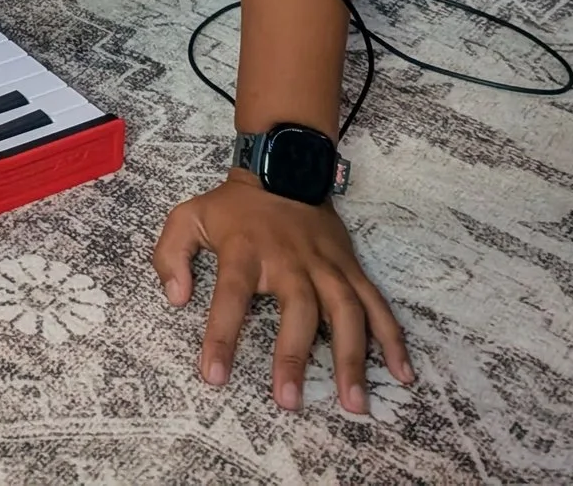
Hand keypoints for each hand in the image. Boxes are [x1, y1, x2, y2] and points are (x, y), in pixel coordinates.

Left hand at [152, 170, 413, 414]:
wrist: (284, 167)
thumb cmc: (234, 206)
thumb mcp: (189, 217)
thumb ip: (170, 255)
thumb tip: (176, 298)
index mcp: (246, 250)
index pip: (231, 295)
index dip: (221, 335)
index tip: (213, 375)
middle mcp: (291, 260)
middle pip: (298, 309)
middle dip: (294, 356)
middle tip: (289, 401)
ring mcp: (327, 265)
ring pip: (346, 311)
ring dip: (352, 358)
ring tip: (354, 403)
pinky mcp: (351, 268)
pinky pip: (376, 304)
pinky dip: (393, 338)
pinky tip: (402, 372)